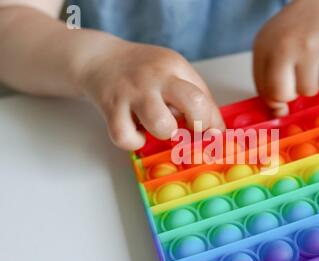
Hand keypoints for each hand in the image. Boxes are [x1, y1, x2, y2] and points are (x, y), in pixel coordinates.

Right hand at [80, 40, 224, 149]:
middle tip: (189, 130)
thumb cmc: (142, 72)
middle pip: (193, 104)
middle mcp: (155, 77)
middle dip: (198, 125)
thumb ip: (196, 96)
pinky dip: (133, 142)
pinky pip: (125, 136)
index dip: (211, 123)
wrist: (100, 59)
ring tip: (159, 128)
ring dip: (164, 133)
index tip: (209, 132)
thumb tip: (217, 130)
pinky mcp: (111, 108)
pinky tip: (136, 132)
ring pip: (161, 124)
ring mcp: (133, 92)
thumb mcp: (173, 71)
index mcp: (174, 67)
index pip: (204, 98)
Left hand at [253, 0, 318, 115]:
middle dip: (293, 93)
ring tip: (315, 62)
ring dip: (315, 83)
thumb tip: (279, 114)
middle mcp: (283, 45)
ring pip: (310, 91)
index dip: (275, 100)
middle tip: (299, 77)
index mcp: (263, 47)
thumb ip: (269, 81)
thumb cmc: (297, 31)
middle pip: (283, 94)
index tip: (283, 99)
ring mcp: (309, 45)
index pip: (264, 91)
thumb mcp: (272, 49)